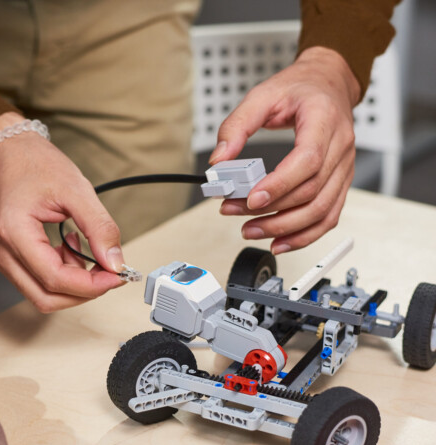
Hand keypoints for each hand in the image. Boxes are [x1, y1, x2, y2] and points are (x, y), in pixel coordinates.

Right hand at [0, 112, 125, 312]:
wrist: (10, 150)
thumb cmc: (35, 163)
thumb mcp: (77, 189)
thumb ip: (99, 227)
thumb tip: (115, 262)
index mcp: (12, 231)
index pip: (54, 278)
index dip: (89, 285)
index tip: (116, 276)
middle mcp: (0, 250)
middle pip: (45, 297)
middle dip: (82, 291)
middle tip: (108, 272)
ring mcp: (0, 255)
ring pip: (40, 294)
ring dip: (70, 284)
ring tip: (84, 250)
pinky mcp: (6, 255)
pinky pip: (35, 280)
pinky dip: (59, 274)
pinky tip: (70, 248)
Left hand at [211, 46, 360, 253]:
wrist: (328, 83)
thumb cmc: (299, 88)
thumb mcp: (261, 95)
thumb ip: (236, 126)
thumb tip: (218, 160)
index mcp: (324, 120)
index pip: (308, 160)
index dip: (280, 184)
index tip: (252, 199)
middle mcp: (341, 146)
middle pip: (312, 191)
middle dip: (271, 210)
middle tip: (235, 212)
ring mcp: (344, 167)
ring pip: (322, 210)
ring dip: (285, 228)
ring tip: (252, 230)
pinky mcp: (340, 181)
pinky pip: (328, 215)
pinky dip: (305, 234)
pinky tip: (280, 241)